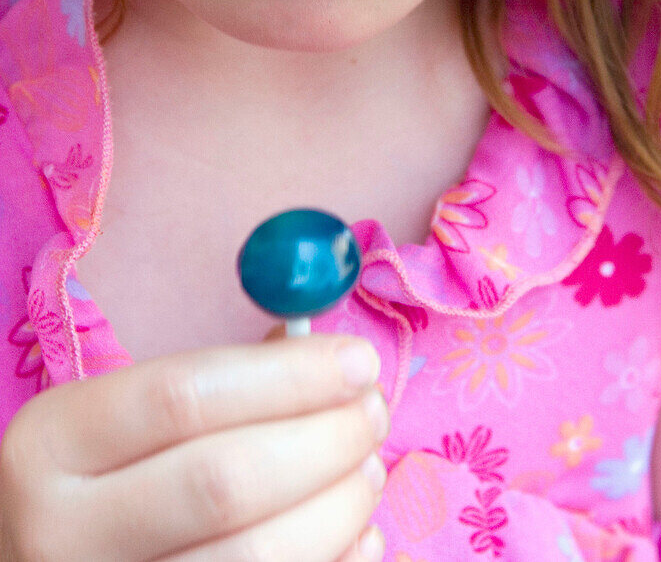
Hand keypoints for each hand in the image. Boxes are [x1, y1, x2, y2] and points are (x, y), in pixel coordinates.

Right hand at [0, 335, 388, 560]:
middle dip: (324, 439)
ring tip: (367, 467)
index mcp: (51, 442)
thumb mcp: (127, 415)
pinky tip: (355, 532)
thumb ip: (224, 381)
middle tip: (372, 411)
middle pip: (224, 481)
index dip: (288, 377)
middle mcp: (59, 531)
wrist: (47, 560)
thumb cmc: (107, 471)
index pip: (184, 396)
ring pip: (253, 558)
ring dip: (337, 507)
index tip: (358, 361)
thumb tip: (336, 362)